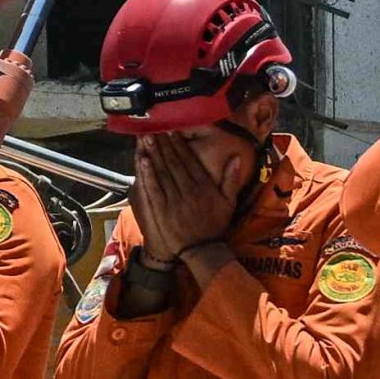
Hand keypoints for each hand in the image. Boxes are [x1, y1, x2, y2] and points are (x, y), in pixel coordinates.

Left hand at [128, 130, 239, 272]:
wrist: (203, 249)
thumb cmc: (216, 225)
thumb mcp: (229, 202)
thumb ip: (231, 179)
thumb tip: (237, 157)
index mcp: (204, 187)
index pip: (189, 161)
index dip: (179, 145)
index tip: (171, 131)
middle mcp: (189, 191)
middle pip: (174, 163)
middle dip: (163, 144)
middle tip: (154, 128)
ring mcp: (174, 200)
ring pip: (162, 173)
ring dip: (153, 154)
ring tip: (146, 138)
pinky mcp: (162, 210)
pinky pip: (154, 189)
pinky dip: (147, 174)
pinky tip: (142, 161)